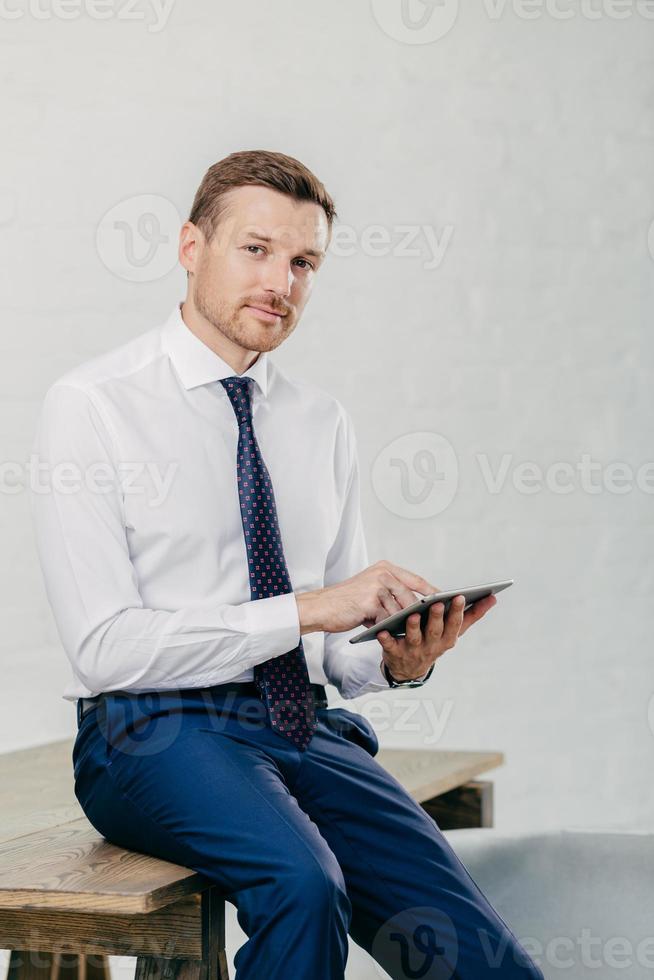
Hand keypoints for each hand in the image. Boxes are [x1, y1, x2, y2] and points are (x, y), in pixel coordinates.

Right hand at [295, 559, 440, 635]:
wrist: (321, 607)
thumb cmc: (347, 602)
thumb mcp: (372, 591)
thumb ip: (392, 595)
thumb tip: (417, 608)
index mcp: (385, 568)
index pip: (416, 580)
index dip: (431, 592)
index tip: (446, 602)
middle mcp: (382, 573)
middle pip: (412, 595)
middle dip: (423, 611)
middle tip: (435, 622)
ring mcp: (376, 586)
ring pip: (401, 609)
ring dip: (407, 623)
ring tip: (416, 633)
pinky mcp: (370, 601)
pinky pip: (388, 618)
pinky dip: (393, 628)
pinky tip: (397, 636)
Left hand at [378, 593, 497, 680]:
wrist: (410, 668)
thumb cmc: (435, 641)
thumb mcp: (454, 632)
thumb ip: (473, 615)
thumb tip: (493, 598)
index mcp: (447, 639)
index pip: (455, 625)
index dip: (457, 612)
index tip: (459, 596)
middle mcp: (431, 646)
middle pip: (435, 631)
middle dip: (437, 617)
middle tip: (436, 603)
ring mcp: (413, 651)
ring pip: (413, 638)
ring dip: (413, 627)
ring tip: (412, 614)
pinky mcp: (395, 653)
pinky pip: (390, 646)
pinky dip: (386, 640)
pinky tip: (382, 630)